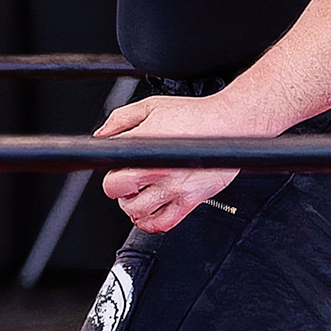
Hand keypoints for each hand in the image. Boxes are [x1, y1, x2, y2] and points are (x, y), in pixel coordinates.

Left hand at [96, 90, 242, 232]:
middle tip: (126, 180)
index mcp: (145, 144)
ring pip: (137, 210)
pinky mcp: (190, 199)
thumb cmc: (194, 114)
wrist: (229, 124)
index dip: (108, 166)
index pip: (110, 164)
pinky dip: (150, 224)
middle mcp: (158, 167)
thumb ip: (121, 119)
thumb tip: (102, 135)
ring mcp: (174, 186)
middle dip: (117, 186)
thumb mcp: (151, 106)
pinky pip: (163, 223)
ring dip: (130, 206)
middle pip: (118, 190)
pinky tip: (148, 215)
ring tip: (137, 196)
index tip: (115, 165)